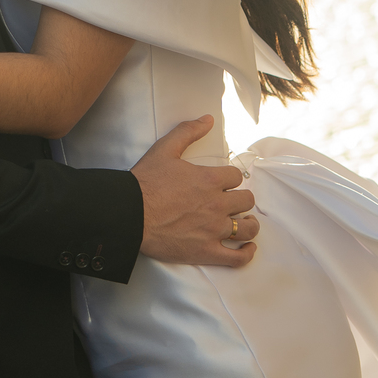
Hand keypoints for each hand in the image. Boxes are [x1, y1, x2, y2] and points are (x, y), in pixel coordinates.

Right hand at [132, 116, 257, 268]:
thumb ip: (188, 132)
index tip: (223, 184)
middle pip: (245, 201)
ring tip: (244, 223)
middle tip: (232, 203)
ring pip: (246, 228)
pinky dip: (246, 254)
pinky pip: (237, 258)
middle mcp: (217, 205)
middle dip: (240, 200)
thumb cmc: (145, 183)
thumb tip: (207, 119)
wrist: (128, 214)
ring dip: (248, 225)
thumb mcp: (165, 149)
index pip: (236, 177)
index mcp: (210, 180)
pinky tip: (247, 249)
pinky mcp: (206, 251)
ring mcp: (213, 230)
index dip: (230, 179)